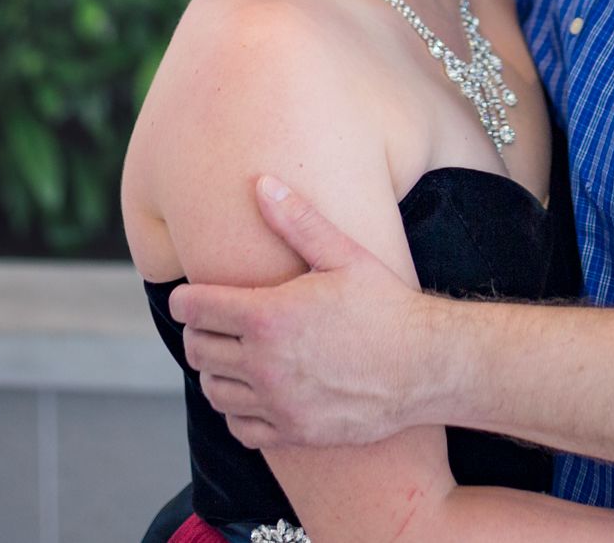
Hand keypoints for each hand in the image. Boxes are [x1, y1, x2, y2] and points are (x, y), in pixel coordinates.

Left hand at [168, 176, 432, 449]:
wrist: (427, 366)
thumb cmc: (388, 305)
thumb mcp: (345, 255)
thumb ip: (297, 220)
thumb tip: (261, 184)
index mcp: (268, 316)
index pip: (194, 310)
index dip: (186, 299)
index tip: (191, 296)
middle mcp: (264, 364)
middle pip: (197, 350)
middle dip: (199, 333)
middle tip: (215, 322)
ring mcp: (277, 402)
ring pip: (214, 390)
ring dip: (216, 371)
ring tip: (234, 355)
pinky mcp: (293, 431)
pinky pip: (241, 428)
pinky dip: (238, 411)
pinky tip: (254, 392)